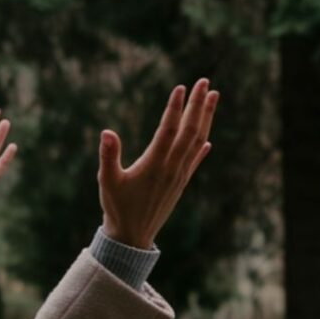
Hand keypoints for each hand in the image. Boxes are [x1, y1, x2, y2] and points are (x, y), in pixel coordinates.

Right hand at [98, 78, 218, 248]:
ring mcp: (178, 176)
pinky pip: (194, 161)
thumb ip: (108, 156)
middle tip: (204, 82)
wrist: (132, 237)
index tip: (181, 87)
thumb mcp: (106, 181)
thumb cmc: (117, 207)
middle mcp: (171, 168)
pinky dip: (202, 148)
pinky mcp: (179, 184)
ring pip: (197, 142)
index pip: (168, 130)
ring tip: (213, 97)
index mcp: (154, 164)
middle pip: (189, 131)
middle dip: (198, 105)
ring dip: (206, 118)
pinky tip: (207, 140)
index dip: (175, 108)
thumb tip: (107, 132)